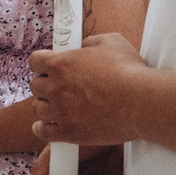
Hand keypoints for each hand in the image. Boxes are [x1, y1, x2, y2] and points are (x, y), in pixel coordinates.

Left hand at [29, 31, 147, 145]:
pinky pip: (43, 132)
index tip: (49, 67)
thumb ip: (90, 42)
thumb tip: (83, 47)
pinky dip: (43, 129)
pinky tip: (48, 126)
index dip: (42, 63)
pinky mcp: (68, 133)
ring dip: (46, 106)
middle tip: (58, 87)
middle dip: (46, 85)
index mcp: (61, 63)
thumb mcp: (110, 41)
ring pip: (38, 109)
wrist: (142, 103)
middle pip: (35, 86)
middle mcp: (55, 87)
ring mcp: (60, 112)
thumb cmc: (129, 71)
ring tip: (58, 106)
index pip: (34, 61)